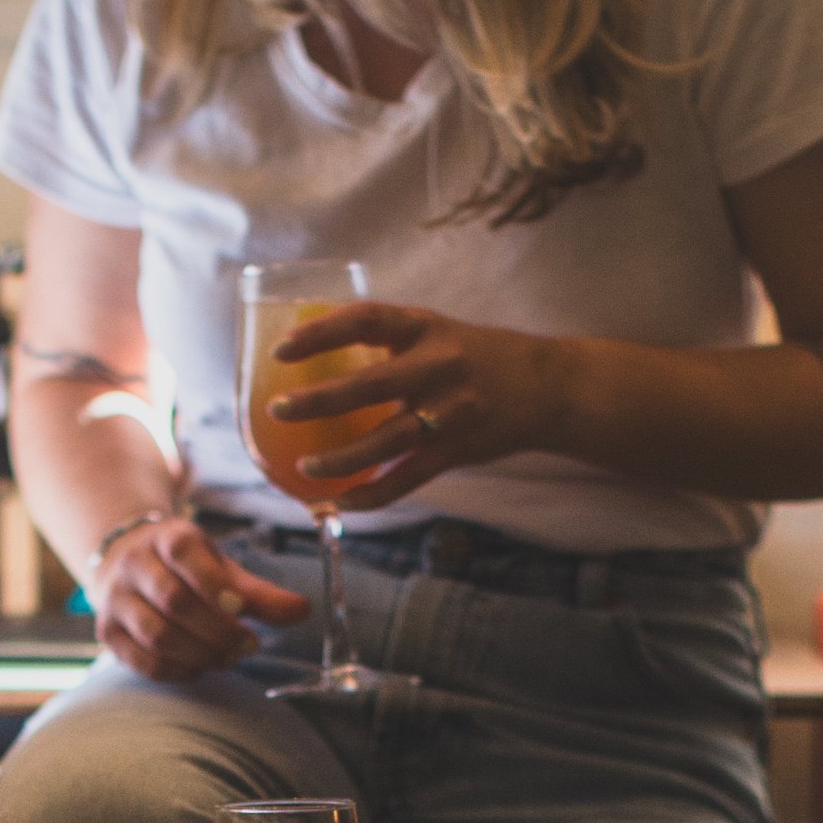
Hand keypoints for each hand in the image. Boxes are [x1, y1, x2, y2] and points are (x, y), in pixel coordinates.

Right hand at [88, 513, 307, 683]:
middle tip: (248, 646)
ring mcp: (115, 600)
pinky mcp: (108, 633)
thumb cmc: (186, 568)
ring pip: (157, 636)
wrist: (125, 561)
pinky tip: (201, 667)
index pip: (185, 556)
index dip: (216, 587)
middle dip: (217, 631)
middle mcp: (133, 565)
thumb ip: (259, 592)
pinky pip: (144, 661)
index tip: (244, 611)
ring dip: (200, 654)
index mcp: (166, 537)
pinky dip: (179, 671)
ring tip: (227, 657)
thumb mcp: (221, 567)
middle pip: (174, 602)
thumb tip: (302, 611)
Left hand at [269, 305, 572, 514]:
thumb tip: (315, 352)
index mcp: (425, 327)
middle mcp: (438, 366)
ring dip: (340, 459)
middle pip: (371, 386)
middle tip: (277, 410)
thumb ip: (387, 341)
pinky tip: (338, 502)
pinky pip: (407, 479)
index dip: (320, 332)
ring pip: (386, 441)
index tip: (280, 349)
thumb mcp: (434, 331)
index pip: (366, 320)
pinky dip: (371, 494)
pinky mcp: (457, 451)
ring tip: (303, 467)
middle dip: (319, 400)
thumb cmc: (473, 357)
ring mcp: (450, 412)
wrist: (545, 386)